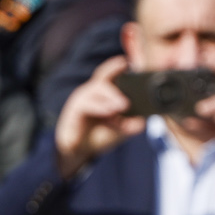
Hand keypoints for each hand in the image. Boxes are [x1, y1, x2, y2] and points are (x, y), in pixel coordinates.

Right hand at [55, 56, 144, 177]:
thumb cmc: (98, 135)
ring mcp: (80, 101)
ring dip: (109, 98)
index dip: (115, 66)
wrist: (78, 152)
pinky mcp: (72, 112)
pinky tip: (108, 113)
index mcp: (101, 93)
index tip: (127, 62)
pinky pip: (84, 107)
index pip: (108, 74)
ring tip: (122, 106)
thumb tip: (142, 123)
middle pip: (101, 79)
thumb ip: (128, 125)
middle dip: (114, 84)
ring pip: (94, 91)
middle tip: (127, 101)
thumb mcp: (117, 131)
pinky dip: (98, 108)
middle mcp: (90, 93)